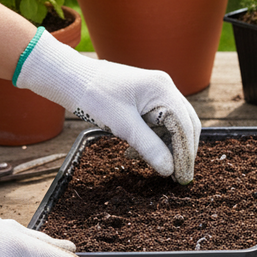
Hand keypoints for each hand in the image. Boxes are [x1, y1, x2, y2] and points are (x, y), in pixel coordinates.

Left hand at [15, 30, 200, 182]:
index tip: (182, 178)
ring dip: (164, 145)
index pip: (185, 126)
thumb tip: (169, 170)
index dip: (186, 154)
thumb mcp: (122, 125)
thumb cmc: (94, 96)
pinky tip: (137, 150)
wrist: (70, 78)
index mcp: (162, 90)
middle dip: (181, 151)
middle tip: (177, 176)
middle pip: (185, 124)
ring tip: (147, 161)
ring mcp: (156, 91)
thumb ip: (149, 147)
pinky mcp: (146, 97)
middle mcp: (164, 88)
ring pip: (173, 124)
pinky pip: (159, 121)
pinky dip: (153, 138)